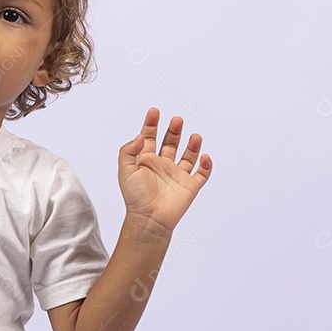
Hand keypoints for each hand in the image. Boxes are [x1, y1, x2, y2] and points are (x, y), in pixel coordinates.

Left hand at [118, 107, 211, 235]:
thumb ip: (129, 151)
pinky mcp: (190, 186)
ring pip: (188, 155)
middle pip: (170, 142)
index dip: (151, 124)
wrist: (148, 219)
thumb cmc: (135, 197)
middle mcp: (162, 165)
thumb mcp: (125, 170)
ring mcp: (177, 175)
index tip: (154, 111)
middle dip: (173, 130)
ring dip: (192, 145)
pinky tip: (204, 156)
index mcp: (146, 160)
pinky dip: (206, 165)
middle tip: (177, 120)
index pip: (149, 137)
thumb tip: (140, 136)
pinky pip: (202, 174)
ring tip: (194, 136)